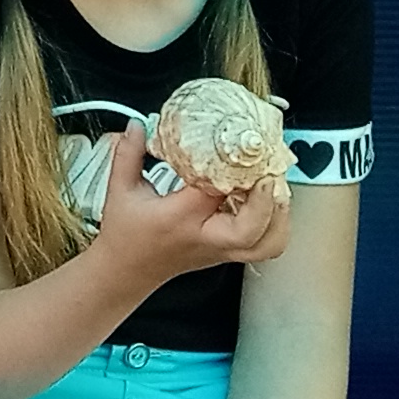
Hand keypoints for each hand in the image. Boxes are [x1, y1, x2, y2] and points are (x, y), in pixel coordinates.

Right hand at [90, 127, 290, 286]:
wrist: (126, 273)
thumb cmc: (124, 236)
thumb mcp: (120, 190)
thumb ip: (128, 154)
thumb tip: (137, 125)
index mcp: (179, 219)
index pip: (212, 193)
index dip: (229, 169)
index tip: (234, 146)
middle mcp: (206, 238)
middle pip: (252, 228)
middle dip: (266, 197)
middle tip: (265, 170)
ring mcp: (221, 250)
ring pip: (268, 243)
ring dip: (279, 214)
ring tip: (273, 186)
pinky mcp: (228, 254)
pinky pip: (265, 246)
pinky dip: (275, 224)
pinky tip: (265, 201)